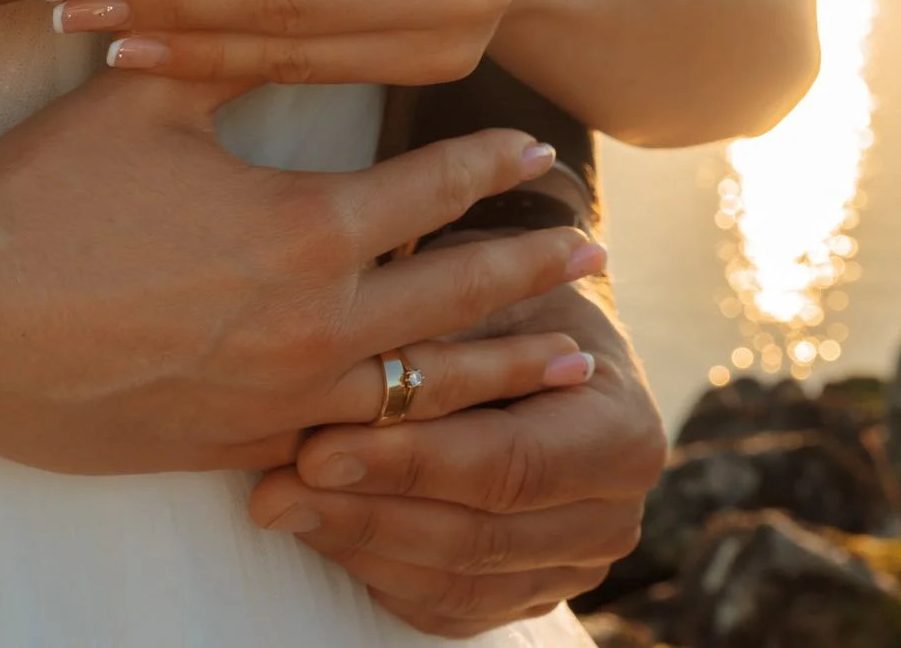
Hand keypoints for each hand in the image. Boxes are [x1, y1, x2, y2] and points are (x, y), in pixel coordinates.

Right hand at [0, 74, 610, 473]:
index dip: (492, 167)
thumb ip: (229, 47)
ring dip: (503, 371)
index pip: (431, 193)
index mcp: (302, 231)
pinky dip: (410, 436)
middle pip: (458, 300)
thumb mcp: (143, 102)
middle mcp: (313, 327)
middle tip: (597, 259)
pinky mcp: (237, 453)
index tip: (538, 153)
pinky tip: (437, 431)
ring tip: (568, 365)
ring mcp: (280, 403)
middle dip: (533, 274)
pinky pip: (354, 450)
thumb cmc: (39, 199)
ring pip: (426, 394)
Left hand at [246, 272, 666, 636]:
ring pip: (456, 582)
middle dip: (367, 512)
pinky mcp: (522, 594)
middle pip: (479, 535)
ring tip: (278, 505)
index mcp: (625, 434)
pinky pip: (444, 606)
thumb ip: (440, 341)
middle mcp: (612, 515)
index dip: (411, 463)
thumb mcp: (485, 295)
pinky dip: (374, 570)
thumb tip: (354, 371)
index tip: (320, 448)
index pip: (509, 465)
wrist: (534, 330)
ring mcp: (570, 566)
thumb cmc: (505, 295)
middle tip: (275, 489)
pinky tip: (315, 531)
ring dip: (358, 546)